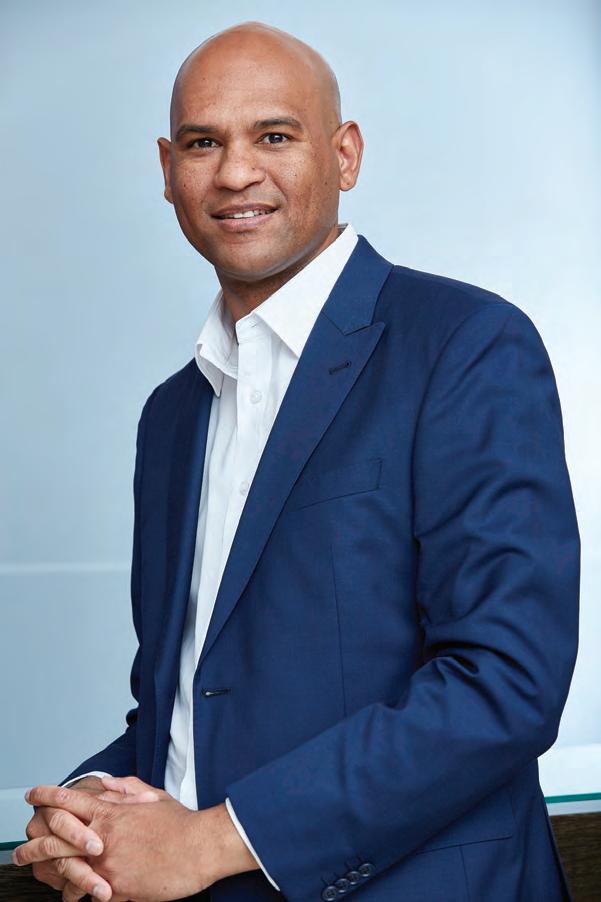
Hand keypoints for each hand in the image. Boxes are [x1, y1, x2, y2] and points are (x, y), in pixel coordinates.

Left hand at [19, 780, 217, 901]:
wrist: (200, 846)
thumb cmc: (181, 822)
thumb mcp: (153, 796)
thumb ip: (128, 789)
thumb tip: (110, 784)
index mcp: (112, 810)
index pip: (70, 799)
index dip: (47, 796)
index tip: (32, 796)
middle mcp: (104, 835)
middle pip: (56, 836)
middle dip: (32, 843)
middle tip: (19, 849)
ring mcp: (108, 861)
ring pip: (65, 868)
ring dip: (47, 873)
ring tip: (36, 875)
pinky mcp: (117, 886)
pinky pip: (87, 892)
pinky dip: (76, 894)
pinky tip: (69, 897)